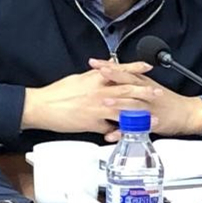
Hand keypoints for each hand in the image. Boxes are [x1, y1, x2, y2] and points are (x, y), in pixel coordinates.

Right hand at [21, 60, 158, 137]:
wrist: (42, 106)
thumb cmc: (57, 93)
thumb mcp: (77, 79)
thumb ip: (93, 77)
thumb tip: (103, 73)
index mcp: (95, 78)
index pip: (119, 71)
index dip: (135, 68)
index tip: (148, 67)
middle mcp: (99, 92)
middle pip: (127, 91)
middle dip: (145, 92)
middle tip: (159, 93)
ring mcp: (97, 108)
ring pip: (124, 111)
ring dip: (140, 116)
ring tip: (153, 119)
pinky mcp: (92, 123)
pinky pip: (110, 129)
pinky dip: (120, 132)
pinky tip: (129, 134)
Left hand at [89, 59, 201, 141]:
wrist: (187, 113)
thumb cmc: (165, 99)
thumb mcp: (148, 84)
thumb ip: (131, 78)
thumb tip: (113, 70)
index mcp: (143, 82)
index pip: (124, 71)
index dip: (109, 66)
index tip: (94, 62)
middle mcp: (145, 92)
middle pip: (128, 82)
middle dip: (113, 78)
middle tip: (99, 74)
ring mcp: (149, 108)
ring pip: (132, 103)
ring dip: (119, 103)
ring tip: (105, 103)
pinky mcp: (151, 123)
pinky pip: (135, 127)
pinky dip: (123, 131)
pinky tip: (112, 134)